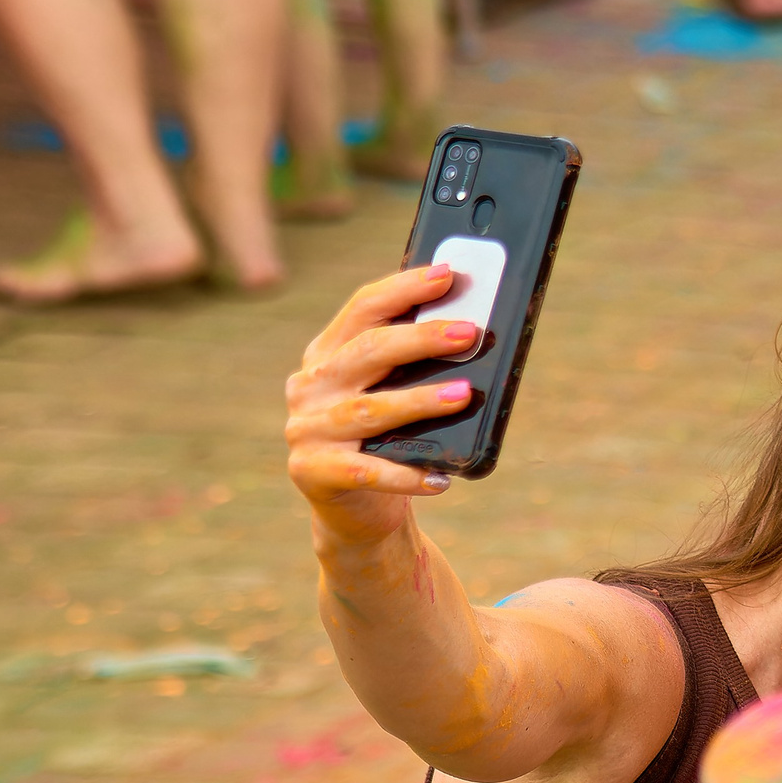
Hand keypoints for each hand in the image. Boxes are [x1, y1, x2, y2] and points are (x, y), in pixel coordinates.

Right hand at [284, 266, 482, 547]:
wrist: (356, 508)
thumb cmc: (388, 438)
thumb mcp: (395, 391)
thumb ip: (416, 362)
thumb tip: (475, 328)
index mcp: (328, 353)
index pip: (364, 308)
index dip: (405, 289)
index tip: (448, 274)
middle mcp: (310, 385)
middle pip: (368, 351)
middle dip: (421, 339)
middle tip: (469, 334)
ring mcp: (307, 429)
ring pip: (370, 410)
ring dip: (419, 401)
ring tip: (464, 396)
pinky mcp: (313, 472)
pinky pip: (367, 471)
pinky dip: (406, 474)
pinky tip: (441, 477)